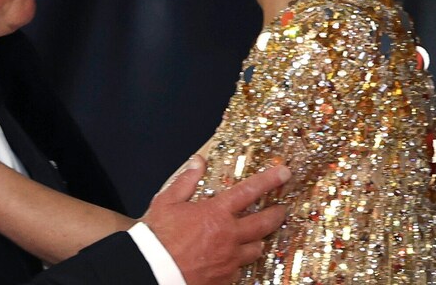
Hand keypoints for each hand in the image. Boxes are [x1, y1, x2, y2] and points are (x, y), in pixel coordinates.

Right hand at [142, 156, 288, 284]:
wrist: (152, 271)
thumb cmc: (157, 237)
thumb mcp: (167, 202)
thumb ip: (186, 181)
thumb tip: (197, 162)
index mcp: (216, 213)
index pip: (249, 191)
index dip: (269, 180)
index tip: (283, 173)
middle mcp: (229, 236)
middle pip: (264, 223)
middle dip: (276, 214)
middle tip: (282, 209)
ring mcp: (229, 260)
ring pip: (256, 249)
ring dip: (258, 240)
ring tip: (258, 236)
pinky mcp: (225, 279)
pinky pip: (240, 269)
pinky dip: (238, 262)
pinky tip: (233, 258)